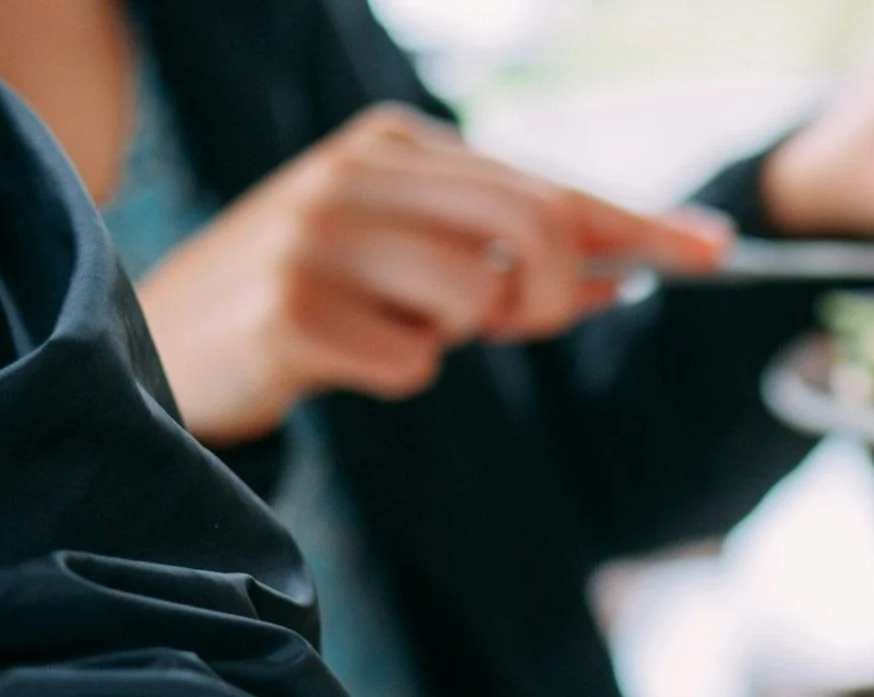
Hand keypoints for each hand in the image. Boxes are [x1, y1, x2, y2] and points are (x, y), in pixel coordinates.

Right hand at [135, 103, 729, 445]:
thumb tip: (627, 268)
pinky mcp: (290, 314)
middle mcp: (354, 175)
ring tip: (394, 330)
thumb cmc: (308, 298)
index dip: (638, 224)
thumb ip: (509, 257)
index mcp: (389, 144)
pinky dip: (398, 375)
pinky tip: (340, 358)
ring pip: (477, 298)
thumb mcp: (409, 257)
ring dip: (460, 339)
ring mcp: (316, 240)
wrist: (157, 343)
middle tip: (517, 328)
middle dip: (554, 295)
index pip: (544, 185)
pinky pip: (412, 364)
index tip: (715, 252)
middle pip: (531, 230)